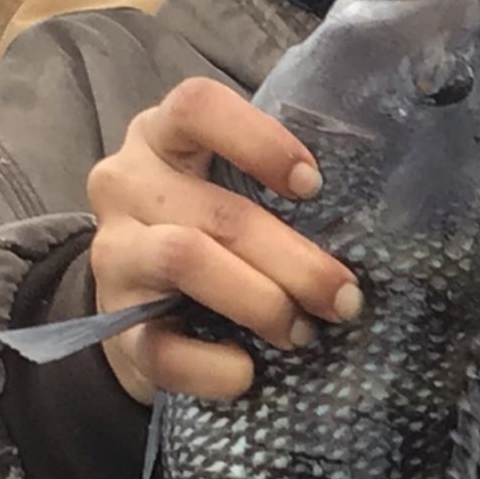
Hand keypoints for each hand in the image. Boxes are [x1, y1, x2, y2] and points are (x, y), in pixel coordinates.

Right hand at [86, 77, 362, 402]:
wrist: (139, 304)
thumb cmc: (207, 231)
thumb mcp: (228, 188)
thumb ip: (273, 190)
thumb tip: (366, 227)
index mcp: (162, 136)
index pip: (196, 106)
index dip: (260, 141)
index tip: (313, 185)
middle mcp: (126, 185)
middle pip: (216, 211)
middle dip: (295, 261)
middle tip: (344, 298)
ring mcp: (114, 254)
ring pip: (183, 260)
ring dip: (258, 300)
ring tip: (300, 331)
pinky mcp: (113, 322)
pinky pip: (160, 346)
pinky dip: (212, 366)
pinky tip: (247, 372)